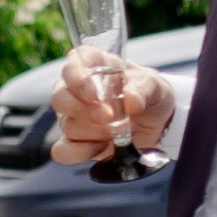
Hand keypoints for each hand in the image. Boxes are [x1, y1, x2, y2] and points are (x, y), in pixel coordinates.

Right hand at [48, 50, 173, 165]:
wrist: (156, 122)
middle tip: (108, 118)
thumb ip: (143, 89)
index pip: (73, 64)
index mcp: (92, 65)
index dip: (77, 79)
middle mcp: (75, 89)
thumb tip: (131, 101)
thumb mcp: (154, 85)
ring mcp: (72, 117)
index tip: (93, 95)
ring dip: (95, 132)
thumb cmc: (148, 94)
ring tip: (120, 132)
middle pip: (60, 97)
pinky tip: (101, 148)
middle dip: (83, 111)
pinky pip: (63, 150)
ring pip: (67, 125)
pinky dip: (80, 152)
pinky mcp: (75, 142)